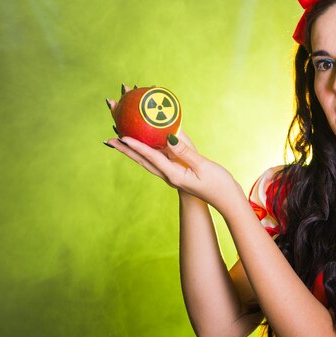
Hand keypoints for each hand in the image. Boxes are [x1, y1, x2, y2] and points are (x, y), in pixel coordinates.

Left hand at [105, 85, 243, 212]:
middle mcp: (169, 175)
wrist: (226, 200)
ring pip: (147, 160)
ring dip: (132, 150)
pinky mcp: (177, 172)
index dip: (137, 146)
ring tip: (119, 139)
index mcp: (174, 175)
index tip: (122, 136)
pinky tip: (145, 143)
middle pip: (142, 160)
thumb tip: (170, 138)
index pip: (151, 158)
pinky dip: (147, 151)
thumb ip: (186, 152)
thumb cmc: (218, 185)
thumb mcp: (203, 167)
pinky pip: (158, 159)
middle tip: (109, 139)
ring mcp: (172, 175)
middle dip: (125, 149)